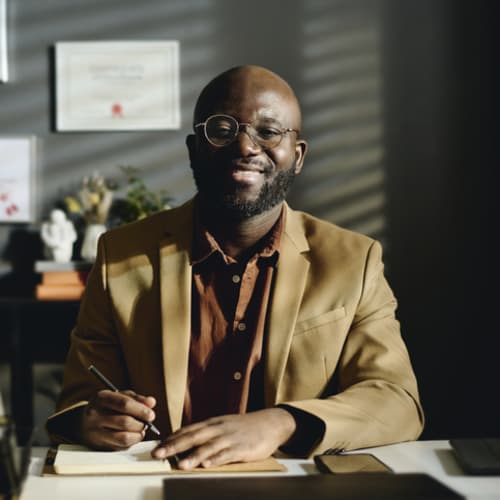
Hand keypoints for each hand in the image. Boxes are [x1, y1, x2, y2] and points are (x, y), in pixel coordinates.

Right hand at [79, 389, 156, 449]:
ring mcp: (94, 432)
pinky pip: (120, 447)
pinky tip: (132, 436)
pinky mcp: (97, 446)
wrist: (81, 422)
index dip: (141, 410)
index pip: (124, 404)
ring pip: (123, 438)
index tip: (151, 415)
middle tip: (147, 423)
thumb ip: (135, 398)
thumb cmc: (105, 406)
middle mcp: (95, 415)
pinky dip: (131, 443)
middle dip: (141, 424)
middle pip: (125, 422)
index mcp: (101, 398)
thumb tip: (151, 402)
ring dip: (137, 435)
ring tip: (141, 430)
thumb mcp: (118, 396)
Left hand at [152, 408, 295, 468]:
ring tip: (180, 464)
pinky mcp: (242, 448)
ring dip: (193, 455)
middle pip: (193, 436)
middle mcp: (218, 428)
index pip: (188, 430)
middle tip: (158, 454)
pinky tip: (207, 465)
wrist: (270, 423)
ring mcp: (230, 438)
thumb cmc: (244, 428)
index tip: (156, 445)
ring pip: (208, 446)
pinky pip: (227, 454)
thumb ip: (206, 434)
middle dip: (174, 446)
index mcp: (212, 423)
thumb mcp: (223, 426)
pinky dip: (216, 459)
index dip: (171, 438)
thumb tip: (184, 441)